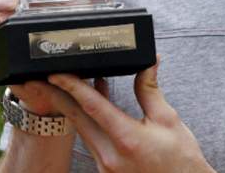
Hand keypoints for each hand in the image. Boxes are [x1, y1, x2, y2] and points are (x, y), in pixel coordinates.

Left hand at [43, 59, 213, 172]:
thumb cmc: (180, 159)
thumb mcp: (168, 120)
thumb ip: (150, 91)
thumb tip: (148, 64)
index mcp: (127, 139)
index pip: (92, 107)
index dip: (72, 87)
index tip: (56, 73)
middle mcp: (109, 156)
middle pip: (76, 120)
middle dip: (59, 97)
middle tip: (44, 79)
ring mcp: (105, 167)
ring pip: (82, 131)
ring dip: (74, 107)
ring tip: (68, 86)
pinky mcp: (105, 172)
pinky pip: (90, 142)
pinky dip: (87, 122)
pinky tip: (91, 108)